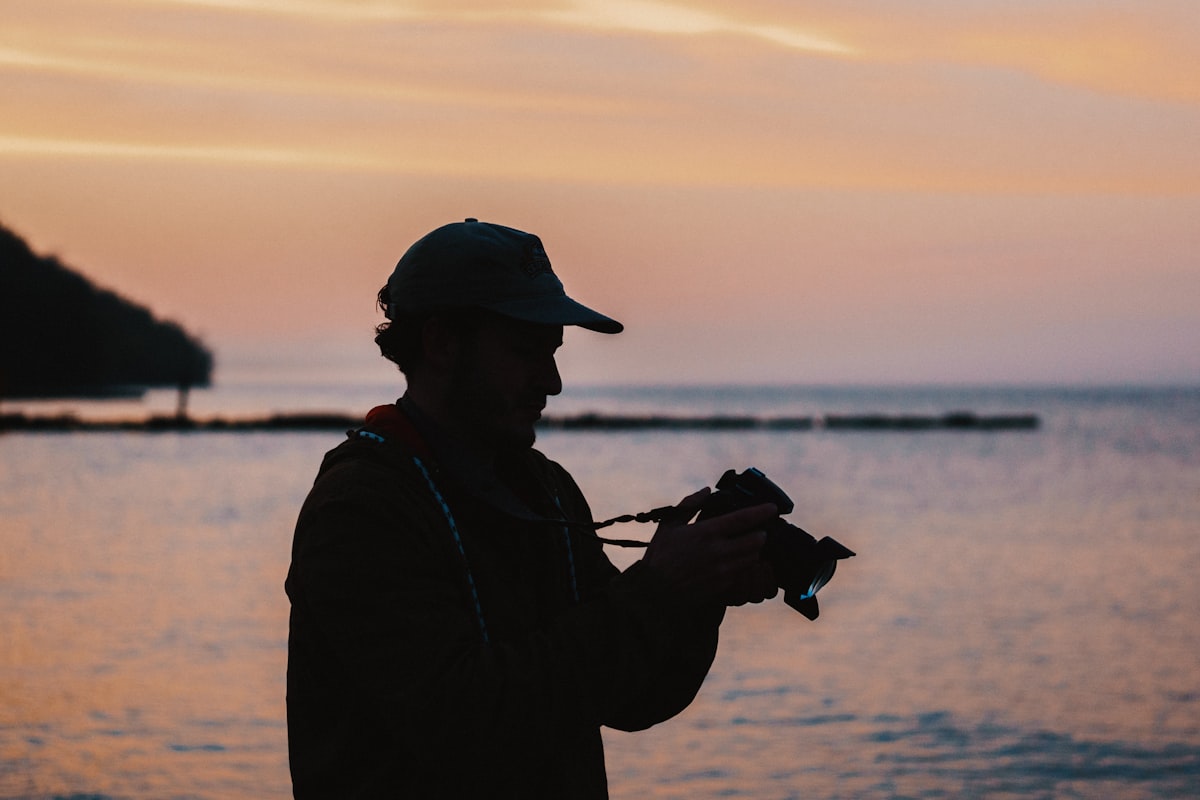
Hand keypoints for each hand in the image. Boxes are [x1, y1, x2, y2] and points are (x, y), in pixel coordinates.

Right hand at [641, 488, 779, 606]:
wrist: (655, 592)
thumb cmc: (660, 555)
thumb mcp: (669, 524)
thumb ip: (689, 505)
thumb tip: (706, 491)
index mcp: (706, 532)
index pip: (742, 519)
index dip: (761, 512)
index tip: (773, 508)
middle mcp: (718, 551)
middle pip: (756, 541)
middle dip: (761, 533)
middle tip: (760, 529)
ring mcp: (722, 571)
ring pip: (753, 557)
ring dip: (755, 550)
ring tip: (750, 544)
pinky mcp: (723, 585)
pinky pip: (743, 572)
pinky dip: (745, 564)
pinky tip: (737, 560)